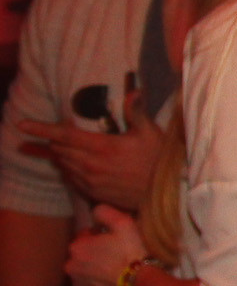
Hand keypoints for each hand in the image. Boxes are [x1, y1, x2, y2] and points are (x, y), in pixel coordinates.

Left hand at [19, 87, 164, 210]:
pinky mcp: (94, 193)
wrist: (166, 194)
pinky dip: (69, 169)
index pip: (65, 135)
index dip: (41, 128)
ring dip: (62, 154)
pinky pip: (72, 179)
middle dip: (55, 140)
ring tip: (65, 148)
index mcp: (103, 147)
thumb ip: (137, 112)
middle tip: (55, 134)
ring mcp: (91, 181)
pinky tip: (76, 165)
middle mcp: (91, 165)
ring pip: (64, 164)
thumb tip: (133, 91)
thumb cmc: (159, 160)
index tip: (22, 124)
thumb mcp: (151, 133)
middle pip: (60, 149)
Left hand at [65, 206, 148, 285]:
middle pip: (84, 254)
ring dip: (96, 269)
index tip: (116, 240)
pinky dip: (98, 284)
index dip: (101, 236)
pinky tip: (114, 283)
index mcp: (77, 247)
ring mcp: (77, 285)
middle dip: (96, 253)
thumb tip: (96, 211)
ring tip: (116, 271)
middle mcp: (71, 266)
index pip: (86, 235)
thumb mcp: (123, 224)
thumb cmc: (131, 253)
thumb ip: (105, 212)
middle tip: (117, 255)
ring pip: (85, 271)